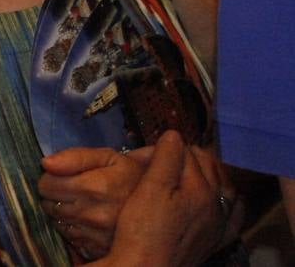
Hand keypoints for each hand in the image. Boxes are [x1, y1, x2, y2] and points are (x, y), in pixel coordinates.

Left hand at [40, 145, 147, 258]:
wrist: (159, 204)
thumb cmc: (130, 175)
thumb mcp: (108, 157)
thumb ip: (76, 156)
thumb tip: (46, 163)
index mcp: (96, 188)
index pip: (47, 184)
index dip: (49, 177)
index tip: (59, 175)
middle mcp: (95, 214)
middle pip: (49, 204)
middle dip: (54, 194)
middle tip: (70, 188)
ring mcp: (96, 235)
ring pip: (56, 221)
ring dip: (61, 211)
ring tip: (80, 202)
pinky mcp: (97, 248)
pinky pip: (69, 236)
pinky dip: (72, 227)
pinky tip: (86, 218)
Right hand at [91, 133, 233, 266]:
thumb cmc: (142, 229)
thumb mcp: (148, 188)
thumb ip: (165, 160)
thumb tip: (174, 134)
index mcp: (200, 189)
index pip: (188, 153)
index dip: (168, 146)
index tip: (149, 149)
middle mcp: (216, 205)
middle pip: (208, 168)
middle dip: (190, 156)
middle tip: (166, 153)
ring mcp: (218, 224)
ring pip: (224, 187)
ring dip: (211, 172)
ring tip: (193, 166)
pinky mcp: (215, 240)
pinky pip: (234, 216)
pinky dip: (232, 201)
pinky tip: (226, 197)